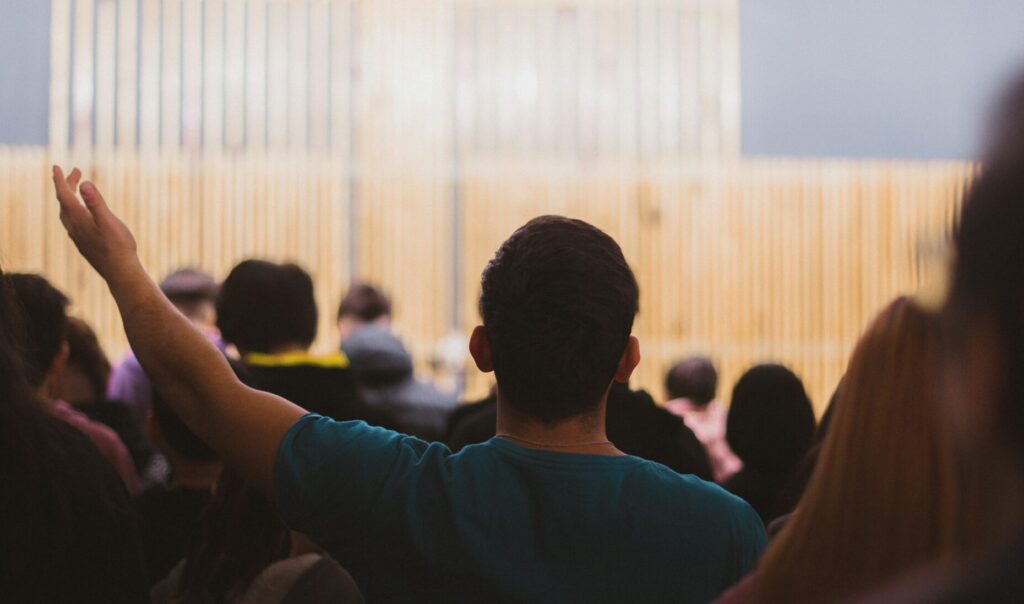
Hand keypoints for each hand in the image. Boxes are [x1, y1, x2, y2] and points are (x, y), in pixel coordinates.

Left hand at [52, 166, 140, 282]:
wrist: (120, 273)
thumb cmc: (118, 247)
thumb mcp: (109, 222)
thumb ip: (96, 203)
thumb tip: (84, 183)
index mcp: (79, 219)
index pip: (64, 195)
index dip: (60, 180)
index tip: (56, 167)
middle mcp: (74, 227)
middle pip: (64, 202)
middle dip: (67, 185)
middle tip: (76, 171)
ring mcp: (79, 237)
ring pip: (67, 213)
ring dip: (69, 198)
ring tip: (77, 189)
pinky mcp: (85, 243)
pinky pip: (73, 223)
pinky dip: (74, 211)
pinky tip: (82, 215)